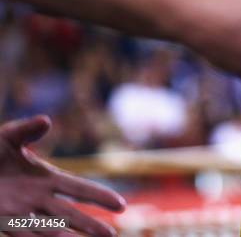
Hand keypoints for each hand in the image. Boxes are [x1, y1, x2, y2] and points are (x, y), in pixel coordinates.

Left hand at [0, 116, 124, 236]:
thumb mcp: (7, 137)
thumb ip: (27, 130)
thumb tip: (46, 121)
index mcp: (46, 178)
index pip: (79, 189)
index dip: (100, 197)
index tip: (121, 205)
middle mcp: (38, 199)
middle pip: (69, 215)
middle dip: (90, 225)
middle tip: (110, 235)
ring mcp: (20, 213)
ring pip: (48, 229)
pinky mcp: (2, 221)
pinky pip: (20, 234)